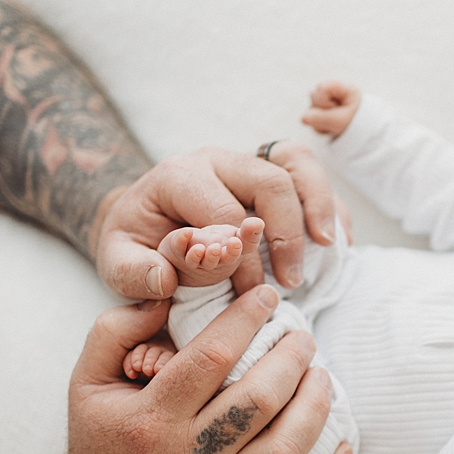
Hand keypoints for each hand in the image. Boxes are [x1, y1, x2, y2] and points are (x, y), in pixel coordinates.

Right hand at [57, 286, 351, 453]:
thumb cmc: (103, 441)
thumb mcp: (87, 381)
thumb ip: (116, 331)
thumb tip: (165, 296)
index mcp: (150, 418)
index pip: (210, 358)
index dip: (246, 319)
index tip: (268, 297)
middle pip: (256, 401)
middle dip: (290, 359)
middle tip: (303, 335)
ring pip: (284, 451)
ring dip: (314, 407)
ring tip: (322, 375)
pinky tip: (346, 443)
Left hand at [92, 146, 342, 298]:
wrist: (143, 220)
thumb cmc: (137, 244)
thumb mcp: (117, 262)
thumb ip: (134, 273)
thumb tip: (166, 279)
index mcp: (179, 175)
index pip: (222, 212)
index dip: (240, 257)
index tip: (247, 293)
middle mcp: (218, 160)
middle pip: (269, 180)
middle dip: (287, 233)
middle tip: (290, 280)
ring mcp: (247, 161)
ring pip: (297, 163)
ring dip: (318, 206)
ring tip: (327, 247)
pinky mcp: (270, 171)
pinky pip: (310, 175)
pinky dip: (329, 205)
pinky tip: (336, 242)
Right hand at [302, 81, 361, 137]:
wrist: (363, 137)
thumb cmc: (358, 125)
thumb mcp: (342, 121)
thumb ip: (323, 119)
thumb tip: (303, 118)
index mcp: (341, 88)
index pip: (322, 88)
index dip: (325, 101)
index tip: (338, 109)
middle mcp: (331, 93)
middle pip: (313, 96)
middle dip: (322, 112)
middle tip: (337, 120)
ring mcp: (324, 103)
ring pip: (310, 109)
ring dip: (321, 121)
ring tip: (335, 126)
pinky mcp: (320, 113)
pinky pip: (310, 119)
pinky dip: (320, 127)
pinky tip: (330, 129)